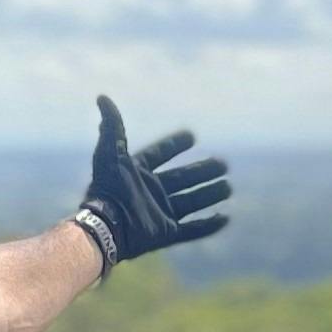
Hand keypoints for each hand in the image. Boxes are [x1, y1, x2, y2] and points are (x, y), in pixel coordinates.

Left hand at [69, 96, 229, 274]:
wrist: (107, 226)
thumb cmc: (108, 189)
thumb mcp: (109, 154)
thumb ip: (112, 126)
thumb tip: (103, 98)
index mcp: (138, 172)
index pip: (160, 154)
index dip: (174, 145)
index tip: (191, 136)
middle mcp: (151, 191)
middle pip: (183, 177)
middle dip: (203, 170)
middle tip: (223, 164)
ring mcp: (160, 213)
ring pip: (192, 201)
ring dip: (210, 194)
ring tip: (228, 187)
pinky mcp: (166, 233)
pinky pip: (192, 230)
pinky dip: (208, 225)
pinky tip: (225, 218)